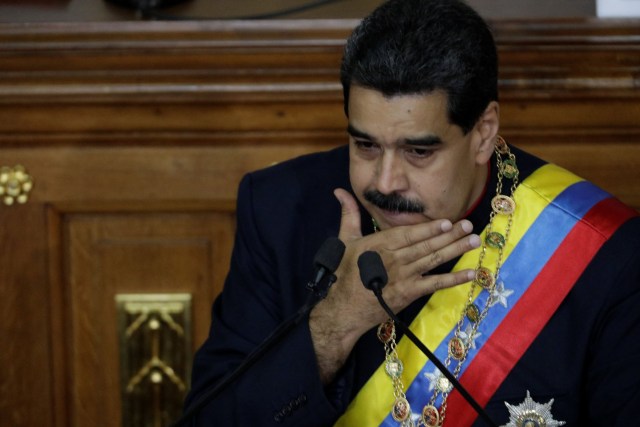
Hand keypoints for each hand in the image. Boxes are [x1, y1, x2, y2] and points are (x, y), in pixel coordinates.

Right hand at [309, 188, 479, 382]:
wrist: (344, 308)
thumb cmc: (344, 273)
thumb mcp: (345, 241)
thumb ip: (349, 214)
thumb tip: (340, 191)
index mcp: (379, 243)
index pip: (409, 233)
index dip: (430, 228)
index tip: (448, 221)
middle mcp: (394, 258)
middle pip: (426, 245)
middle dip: (450, 235)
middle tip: (469, 226)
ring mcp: (404, 276)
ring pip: (434, 260)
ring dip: (455, 250)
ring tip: (474, 241)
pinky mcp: (409, 293)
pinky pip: (435, 283)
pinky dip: (454, 279)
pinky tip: (470, 273)